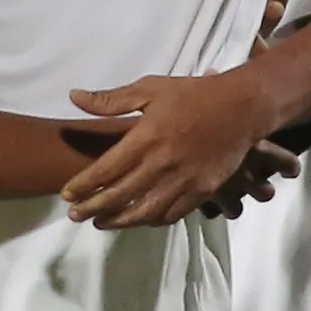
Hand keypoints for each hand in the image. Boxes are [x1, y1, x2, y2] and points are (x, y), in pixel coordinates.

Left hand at [62, 67, 280, 228]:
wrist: (242, 107)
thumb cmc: (193, 94)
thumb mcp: (151, 88)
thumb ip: (112, 99)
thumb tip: (74, 97)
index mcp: (147, 137)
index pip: (106, 169)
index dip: (83, 185)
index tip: (67, 194)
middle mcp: (163, 162)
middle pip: (120, 194)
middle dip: (93, 207)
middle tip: (75, 215)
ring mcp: (184, 180)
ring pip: (144, 211)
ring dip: (119, 221)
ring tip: (101, 223)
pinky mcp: (203, 191)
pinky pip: (172, 214)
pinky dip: (151, 220)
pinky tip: (138, 219)